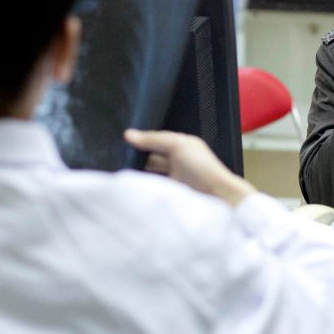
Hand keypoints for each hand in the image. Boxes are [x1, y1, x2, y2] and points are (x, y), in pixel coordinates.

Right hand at [124, 129, 255, 205]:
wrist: (215, 198)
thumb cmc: (202, 168)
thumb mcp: (177, 145)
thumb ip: (153, 139)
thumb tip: (128, 134)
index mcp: (182, 145)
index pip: (156, 139)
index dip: (141, 139)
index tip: (122, 141)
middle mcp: (177, 160)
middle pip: (151, 155)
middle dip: (138, 156)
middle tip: (118, 156)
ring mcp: (173, 177)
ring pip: (150, 171)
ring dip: (138, 171)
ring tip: (121, 169)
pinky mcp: (169, 193)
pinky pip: (152, 186)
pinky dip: (143, 184)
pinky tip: (131, 183)